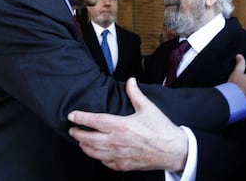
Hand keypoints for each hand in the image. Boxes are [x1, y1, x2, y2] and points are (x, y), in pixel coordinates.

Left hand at [68, 78, 187, 171]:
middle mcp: (117, 142)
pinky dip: (98, 158)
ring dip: (84, 147)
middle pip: (89, 139)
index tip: (72, 115)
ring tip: (80, 142)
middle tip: (72, 130)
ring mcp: (119, 155)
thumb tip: (130, 81)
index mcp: (121, 126)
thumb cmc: (161, 129)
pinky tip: (97, 153)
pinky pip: (105, 163)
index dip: (81, 118)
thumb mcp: (148, 108)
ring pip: (94, 153)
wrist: (173, 150)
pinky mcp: (124, 165)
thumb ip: (135, 93)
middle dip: (78, 134)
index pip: (95, 121)